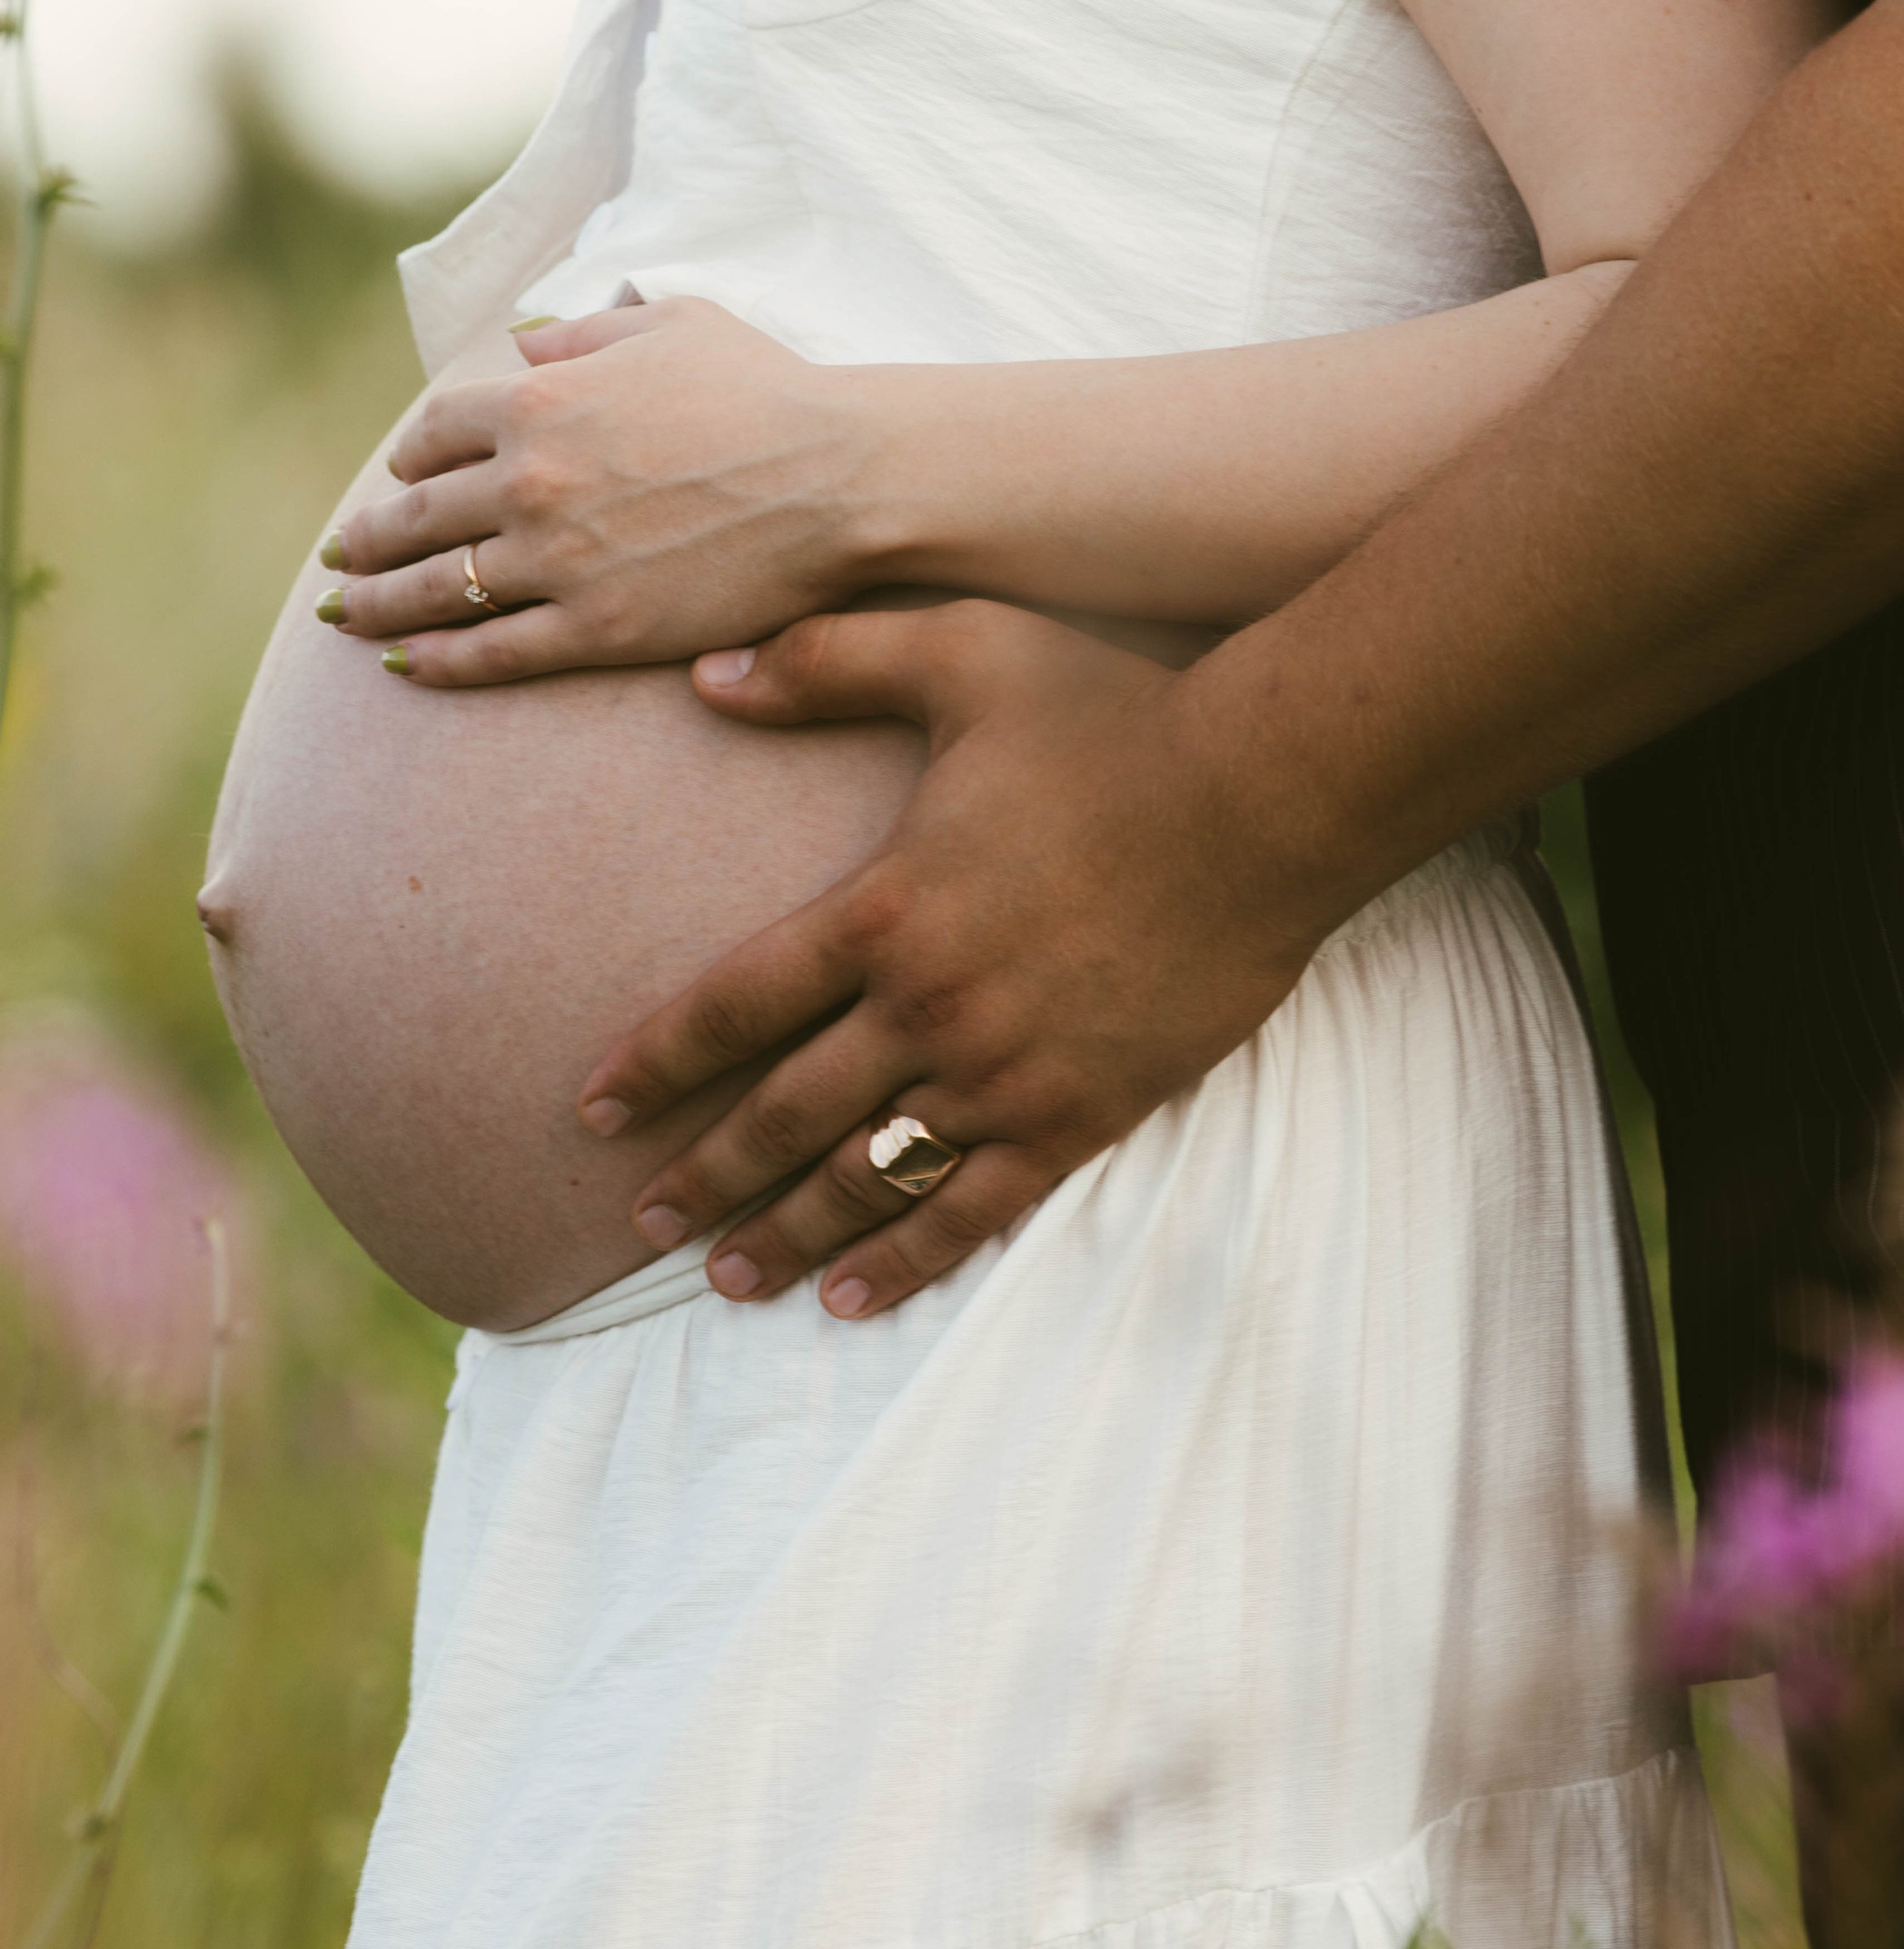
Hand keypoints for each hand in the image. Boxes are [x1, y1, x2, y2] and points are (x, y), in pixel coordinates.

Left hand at [321, 297, 881, 681]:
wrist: (838, 478)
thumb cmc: (768, 390)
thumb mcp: (670, 323)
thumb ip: (584, 330)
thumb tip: (527, 339)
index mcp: (537, 398)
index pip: (437, 436)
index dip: (411, 460)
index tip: (402, 477)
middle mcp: (528, 480)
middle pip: (417, 518)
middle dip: (368, 541)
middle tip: (341, 561)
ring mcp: (558, 562)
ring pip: (440, 590)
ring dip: (380, 606)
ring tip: (346, 618)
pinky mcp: (598, 630)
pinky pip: (494, 652)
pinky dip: (440, 662)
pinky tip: (408, 669)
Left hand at [577, 601, 1351, 1313]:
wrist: (1266, 799)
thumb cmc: (1117, 716)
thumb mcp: (960, 651)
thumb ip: (824, 659)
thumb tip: (706, 676)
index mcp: (883, 908)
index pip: (732, 1005)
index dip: (654, 1064)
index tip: (593, 1113)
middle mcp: (927, 1006)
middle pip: (781, 1113)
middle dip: (702, 1175)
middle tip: (642, 1226)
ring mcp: (1004, 1072)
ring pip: (866, 1175)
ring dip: (786, 1233)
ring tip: (727, 1276)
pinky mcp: (1079, 1114)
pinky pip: (974, 1208)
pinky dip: (906, 1259)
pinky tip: (851, 1297)